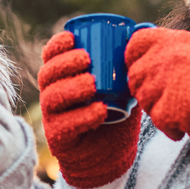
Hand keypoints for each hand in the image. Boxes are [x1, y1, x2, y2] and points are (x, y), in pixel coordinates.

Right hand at [37, 31, 140, 188]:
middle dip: (64, 64)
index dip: (56, 45)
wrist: (112, 155)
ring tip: (92, 84)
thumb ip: (127, 65)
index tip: (72, 37)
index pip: (50, 57)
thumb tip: (143, 32)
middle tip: (86, 59)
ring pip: (52, 98)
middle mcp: (52, 95)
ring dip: (71, 88)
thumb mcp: (122, 87)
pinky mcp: (59, 139)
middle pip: (47, 75)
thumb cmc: (116, 114)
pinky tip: (99, 110)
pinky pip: (65, 126)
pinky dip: (83, 116)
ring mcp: (53, 118)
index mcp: (62, 78)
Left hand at [125, 27, 189, 145]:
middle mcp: (164, 58)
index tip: (139, 66)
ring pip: (143, 99)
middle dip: (146, 89)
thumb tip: (149, 60)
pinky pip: (156, 120)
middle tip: (167, 98)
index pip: (135, 42)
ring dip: (158, 109)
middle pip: (135, 75)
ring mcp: (162, 83)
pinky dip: (170, 127)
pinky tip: (187, 124)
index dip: (133, 57)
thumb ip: (172, 53)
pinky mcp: (164, 108)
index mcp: (173, 41)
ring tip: (183, 110)